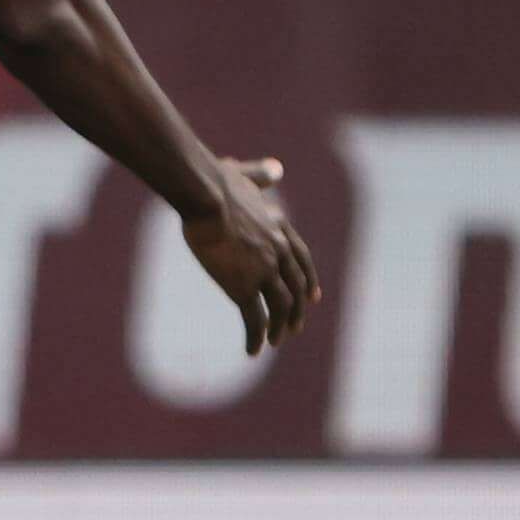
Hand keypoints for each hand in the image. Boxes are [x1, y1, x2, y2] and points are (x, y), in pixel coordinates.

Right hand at [179, 156, 318, 355]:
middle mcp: (279, 250)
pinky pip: (255, 320)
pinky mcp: (245, 288)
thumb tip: (276, 169)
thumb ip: (261, 174)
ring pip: (281, 307)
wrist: (206, 196)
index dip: (308, 279)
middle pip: (296, 287)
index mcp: (279, 226)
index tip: (313, 297)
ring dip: (280, 328)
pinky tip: (252, 351)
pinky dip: (256, 338)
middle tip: (294, 328)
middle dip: (298, 310)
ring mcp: (264, 271)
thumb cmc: (216, 182)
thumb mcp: (244, 175)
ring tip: (274, 343)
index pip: (302, 258)